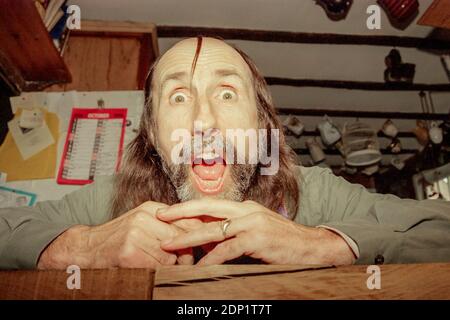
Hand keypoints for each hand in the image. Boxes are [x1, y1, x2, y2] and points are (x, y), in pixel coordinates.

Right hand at [37, 201, 201, 268]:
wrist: (87, 247)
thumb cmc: (120, 237)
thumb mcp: (144, 222)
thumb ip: (167, 225)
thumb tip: (197, 234)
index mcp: (152, 208)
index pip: (187, 219)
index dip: (198, 234)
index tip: (205, 245)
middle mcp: (144, 217)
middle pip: (181, 238)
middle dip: (186, 253)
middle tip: (185, 262)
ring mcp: (136, 234)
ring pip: (170, 255)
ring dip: (170, 265)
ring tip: (160, 265)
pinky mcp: (129, 253)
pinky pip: (155, 267)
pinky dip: (156, 272)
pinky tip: (147, 268)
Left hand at [157, 199, 355, 265]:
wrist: (312, 246)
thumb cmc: (282, 241)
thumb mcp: (256, 231)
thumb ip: (234, 232)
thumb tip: (209, 241)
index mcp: (244, 207)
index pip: (211, 204)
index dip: (188, 207)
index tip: (168, 211)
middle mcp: (246, 211)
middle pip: (207, 208)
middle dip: (180, 213)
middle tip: (158, 217)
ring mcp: (252, 223)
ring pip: (213, 229)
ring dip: (188, 237)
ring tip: (169, 244)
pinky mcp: (258, 239)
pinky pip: (228, 249)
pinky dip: (212, 258)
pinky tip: (200, 265)